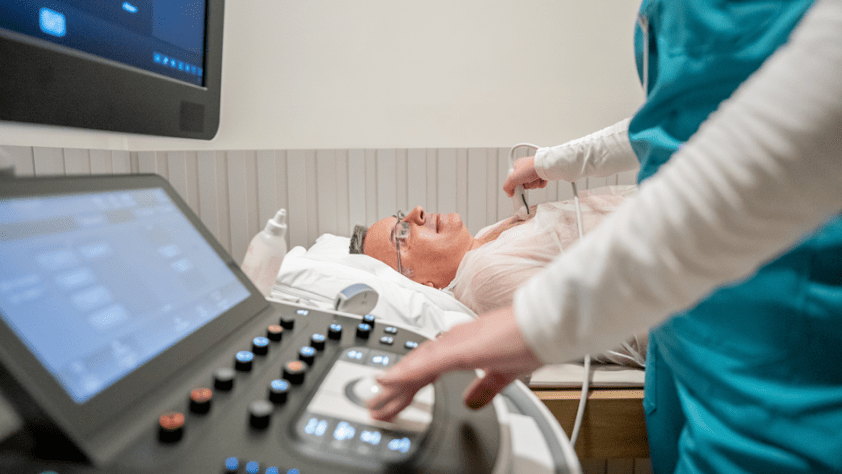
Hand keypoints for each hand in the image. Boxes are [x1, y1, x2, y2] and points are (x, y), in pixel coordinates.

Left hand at [367, 306, 543, 420]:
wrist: (545, 325)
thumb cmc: (529, 341)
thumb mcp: (503, 373)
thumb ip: (485, 387)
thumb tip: (473, 401)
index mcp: (462, 346)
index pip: (427, 368)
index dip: (408, 384)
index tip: (394, 399)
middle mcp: (453, 341)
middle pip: (416, 367)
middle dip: (395, 390)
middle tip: (375, 407)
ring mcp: (455, 343)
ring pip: (416, 365)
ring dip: (394, 384)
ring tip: (376, 399)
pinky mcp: (460, 348)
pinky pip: (427, 363)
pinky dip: (406, 372)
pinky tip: (389, 380)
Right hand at [503, 156, 547, 196]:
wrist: (545, 166)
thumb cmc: (530, 167)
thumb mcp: (513, 177)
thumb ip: (507, 186)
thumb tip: (508, 193)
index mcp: (517, 166)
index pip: (513, 180)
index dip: (515, 185)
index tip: (516, 191)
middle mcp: (525, 169)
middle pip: (523, 184)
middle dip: (526, 185)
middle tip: (527, 182)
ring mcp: (534, 172)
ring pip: (532, 185)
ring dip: (534, 184)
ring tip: (535, 178)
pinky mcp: (541, 175)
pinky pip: (539, 184)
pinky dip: (540, 183)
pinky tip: (540, 178)